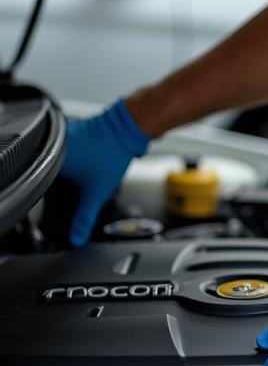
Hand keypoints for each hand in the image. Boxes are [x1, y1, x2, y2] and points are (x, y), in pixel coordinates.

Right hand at [60, 99, 150, 246]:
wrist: (129, 127)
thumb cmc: (113, 155)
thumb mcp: (98, 193)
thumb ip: (85, 218)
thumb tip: (76, 238)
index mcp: (50, 158)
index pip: (39, 183)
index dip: (49, 196)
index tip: (60, 198)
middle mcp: (52, 144)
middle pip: (48, 171)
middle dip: (61, 183)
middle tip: (79, 183)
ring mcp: (63, 135)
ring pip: (58, 160)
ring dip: (68, 170)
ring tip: (86, 172)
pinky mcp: (74, 129)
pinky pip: (68, 149)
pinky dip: (74, 159)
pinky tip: (87, 162)